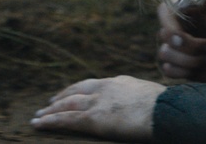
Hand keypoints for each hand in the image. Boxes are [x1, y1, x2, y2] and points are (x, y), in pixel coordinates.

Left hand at [31, 75, 163, 140]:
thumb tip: (143, 107)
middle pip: (77, 91)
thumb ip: (139, 99)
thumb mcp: (152, 96)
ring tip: (38, 116)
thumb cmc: (166, 107)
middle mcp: (106, 88)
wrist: (166, 111)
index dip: (80, 89)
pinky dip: (50, 121)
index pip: (94, 84)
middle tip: (48, 103)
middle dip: (61, 97)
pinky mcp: (93, 118)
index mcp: (121, 82)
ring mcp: (99, 102)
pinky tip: (39, 124)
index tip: (72, 93)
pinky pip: (65, 119)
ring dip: (50, 110)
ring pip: (67, 104)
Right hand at [157, 0, 205, 84]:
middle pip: (163, 34)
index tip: (183, 35)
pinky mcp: (183, 67)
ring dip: (188, 59)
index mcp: (193, 11)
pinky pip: (167, 70)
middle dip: (186, 45)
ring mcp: (182, 49)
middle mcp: (184, 28)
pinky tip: (200, 69)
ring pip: (164, 53)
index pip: (165, 11)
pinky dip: (182, 71)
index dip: (168, 24)